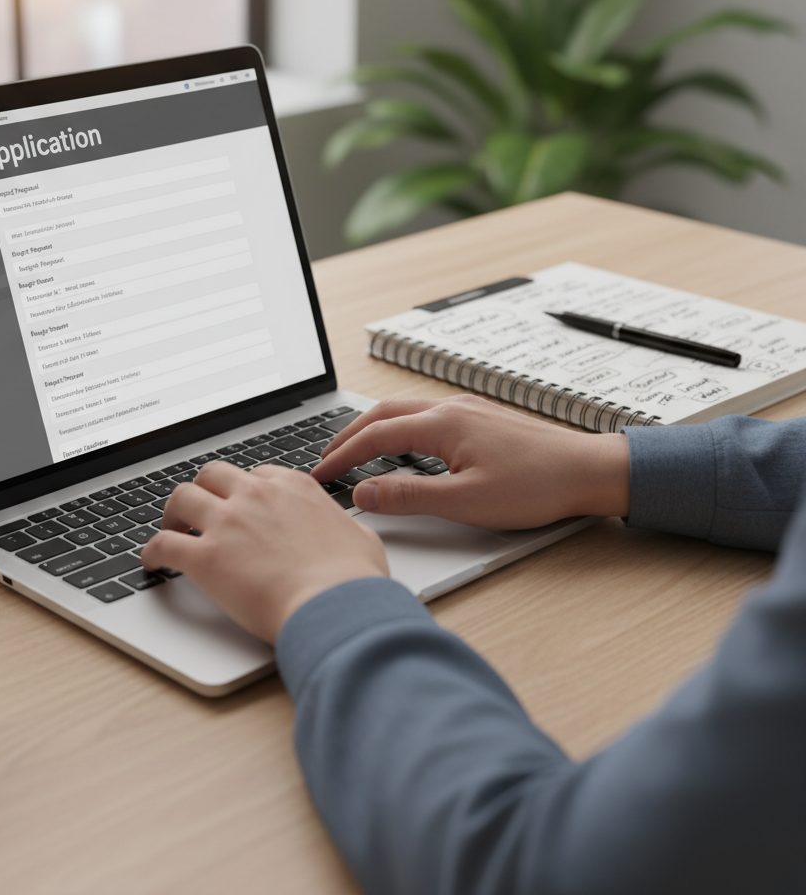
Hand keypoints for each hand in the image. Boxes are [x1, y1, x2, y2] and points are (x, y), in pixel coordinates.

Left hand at [142, 462, 387, 643]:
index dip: (244, 490)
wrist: (335, 607)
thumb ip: (344, 528)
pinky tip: (152, 563)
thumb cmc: (352, 580)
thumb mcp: (361, 539)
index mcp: (292, 488)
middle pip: (213, 475)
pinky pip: (163, 544)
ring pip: (181, 497)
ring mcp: (228, 523)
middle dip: (204, 490)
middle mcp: (256, 496)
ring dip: (173, 514)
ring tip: (171, 530)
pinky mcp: (205, 557)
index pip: (256, 475)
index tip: (240, 505)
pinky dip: (152, 551)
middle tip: (200, 511)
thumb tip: (348, 535)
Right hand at [311, 395, 630, 529]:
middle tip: (327, 459)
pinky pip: (424, 416)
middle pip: (382, 414)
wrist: (589, 471)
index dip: (342, 457)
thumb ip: (409, 496)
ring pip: (404, 411)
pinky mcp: (480, 418)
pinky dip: (398, 429)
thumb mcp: (465, 501)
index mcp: (441, 424)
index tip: (321, 475)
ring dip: (373, 429)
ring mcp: (467, 410)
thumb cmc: (536, 486)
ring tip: (354, 451)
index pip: (374, 436)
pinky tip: (402, 447)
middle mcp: (450, 408)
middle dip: (349, 436)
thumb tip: (363, 493)